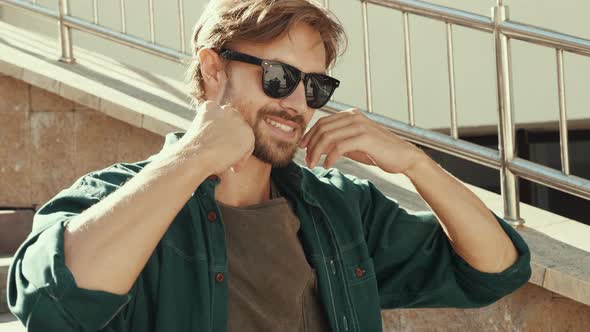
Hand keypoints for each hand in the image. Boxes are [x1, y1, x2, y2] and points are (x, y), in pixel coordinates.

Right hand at [173, 71, 254, 174]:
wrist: (196, 156)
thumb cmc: (191, 152)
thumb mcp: (198, 136)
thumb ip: (210, 133)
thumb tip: (218, 144)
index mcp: (210, 107)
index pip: (222, 120)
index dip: (221, 136)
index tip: (216, 149)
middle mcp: (225, 109)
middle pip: (234, 126)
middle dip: (231, 141)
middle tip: (225, 158)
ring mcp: (238, 120)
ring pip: (243, 137)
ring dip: (238, 151)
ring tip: (229, 165)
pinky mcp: (247, 132)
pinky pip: (248, 146)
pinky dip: (242, 158)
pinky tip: (233, 168)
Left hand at [299, 108, 428, 173]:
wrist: (403, 157)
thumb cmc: (379, 151)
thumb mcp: (354, 144)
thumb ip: (338, 142)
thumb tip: (318, 148)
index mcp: (350, 115)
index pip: (323, 122)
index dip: (309, 135)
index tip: (303, 149)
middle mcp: (354, 117)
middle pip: (322, 128)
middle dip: (310, 145)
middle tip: (306, 160)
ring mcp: (360, 126)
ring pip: (328, 137)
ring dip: (316, 152)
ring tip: (313, 164)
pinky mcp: (365, 138)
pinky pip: (339, 147)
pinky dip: (329, 157)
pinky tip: (327, 165)